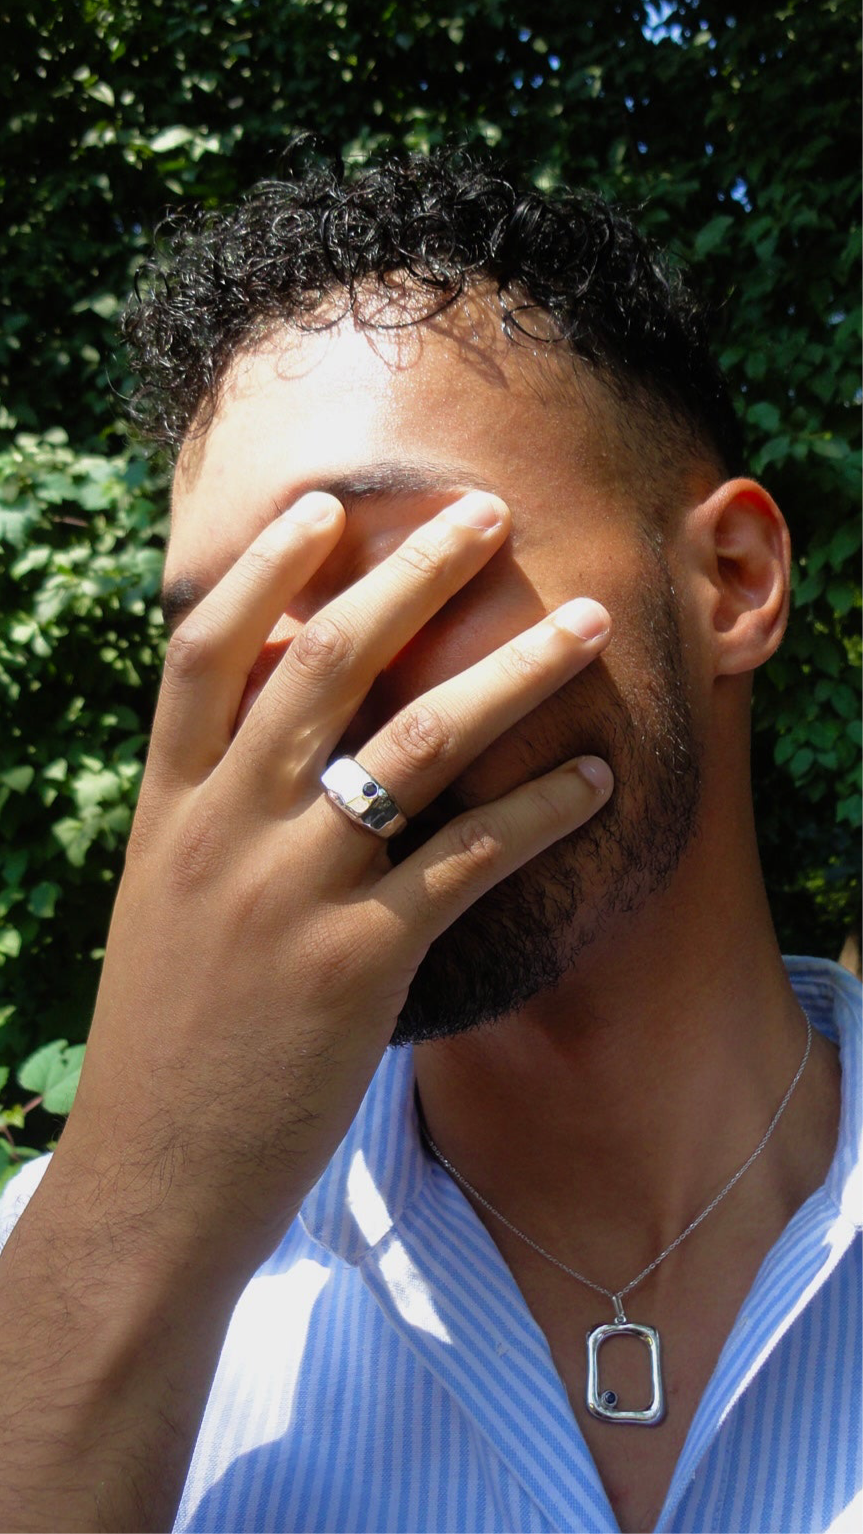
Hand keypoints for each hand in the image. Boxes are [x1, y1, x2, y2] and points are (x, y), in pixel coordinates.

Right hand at [58, 488, 612, 1269]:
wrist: (154, 1176)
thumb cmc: (169, 1041)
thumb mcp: (169, 905)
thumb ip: (214, 815)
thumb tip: (281, 737)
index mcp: (170, 809)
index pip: (208, 652)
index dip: (268, 567)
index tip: (332, 507)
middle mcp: (227, 830)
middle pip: (326, 660)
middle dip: (414, 573)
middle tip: (488, 511)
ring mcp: (291, 892)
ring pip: (416, 741)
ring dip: (513, 669)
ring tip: (584, 621)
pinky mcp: (358, 964)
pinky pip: (469, 859)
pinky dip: (542, 810)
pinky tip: (598, 778)